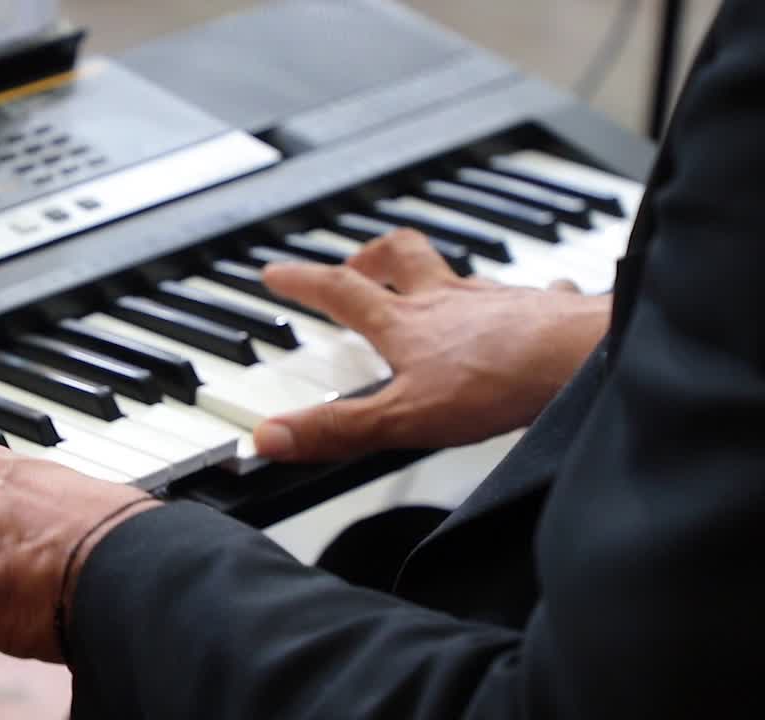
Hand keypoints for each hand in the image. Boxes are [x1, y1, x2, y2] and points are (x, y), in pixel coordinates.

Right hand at [253, 229, 610, 462]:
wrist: (583, 360)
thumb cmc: (499, 383)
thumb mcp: (401, 418)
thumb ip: (335, 428)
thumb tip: (270, 437)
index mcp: (406, 323)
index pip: (339, 292)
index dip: (302, 281)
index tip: (277, 273)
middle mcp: (447, 300)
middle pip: (400, 257)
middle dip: (372, 254)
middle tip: (358, 262)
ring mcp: (498, 300)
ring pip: (460, 274)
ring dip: (441, 276)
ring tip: (438, 287)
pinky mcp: (546, 311)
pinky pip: (535, 292)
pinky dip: (528, 294)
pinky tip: (539, 298)